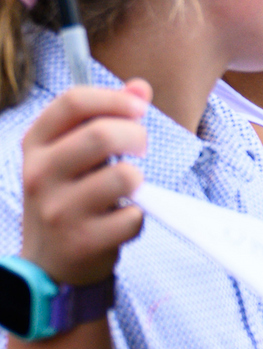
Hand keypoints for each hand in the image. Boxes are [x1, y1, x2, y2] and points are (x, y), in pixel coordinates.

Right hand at [20, 82, 149, 285]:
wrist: (50, 262)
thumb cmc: (68, 198)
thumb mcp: (73, 156)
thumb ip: (105, 118)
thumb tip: (140, 87)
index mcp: (36, 145)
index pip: (72, 102)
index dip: (114, 98)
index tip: (138, 108)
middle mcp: (40, 174)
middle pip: (102, 134)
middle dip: (136, 136)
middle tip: (140, 147)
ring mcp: (59, 209)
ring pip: (124, 175)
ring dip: (138, 179)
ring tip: (128, 189)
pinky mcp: (83, 240)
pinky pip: (133, 216)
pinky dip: (138, 217)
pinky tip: (121, 220)